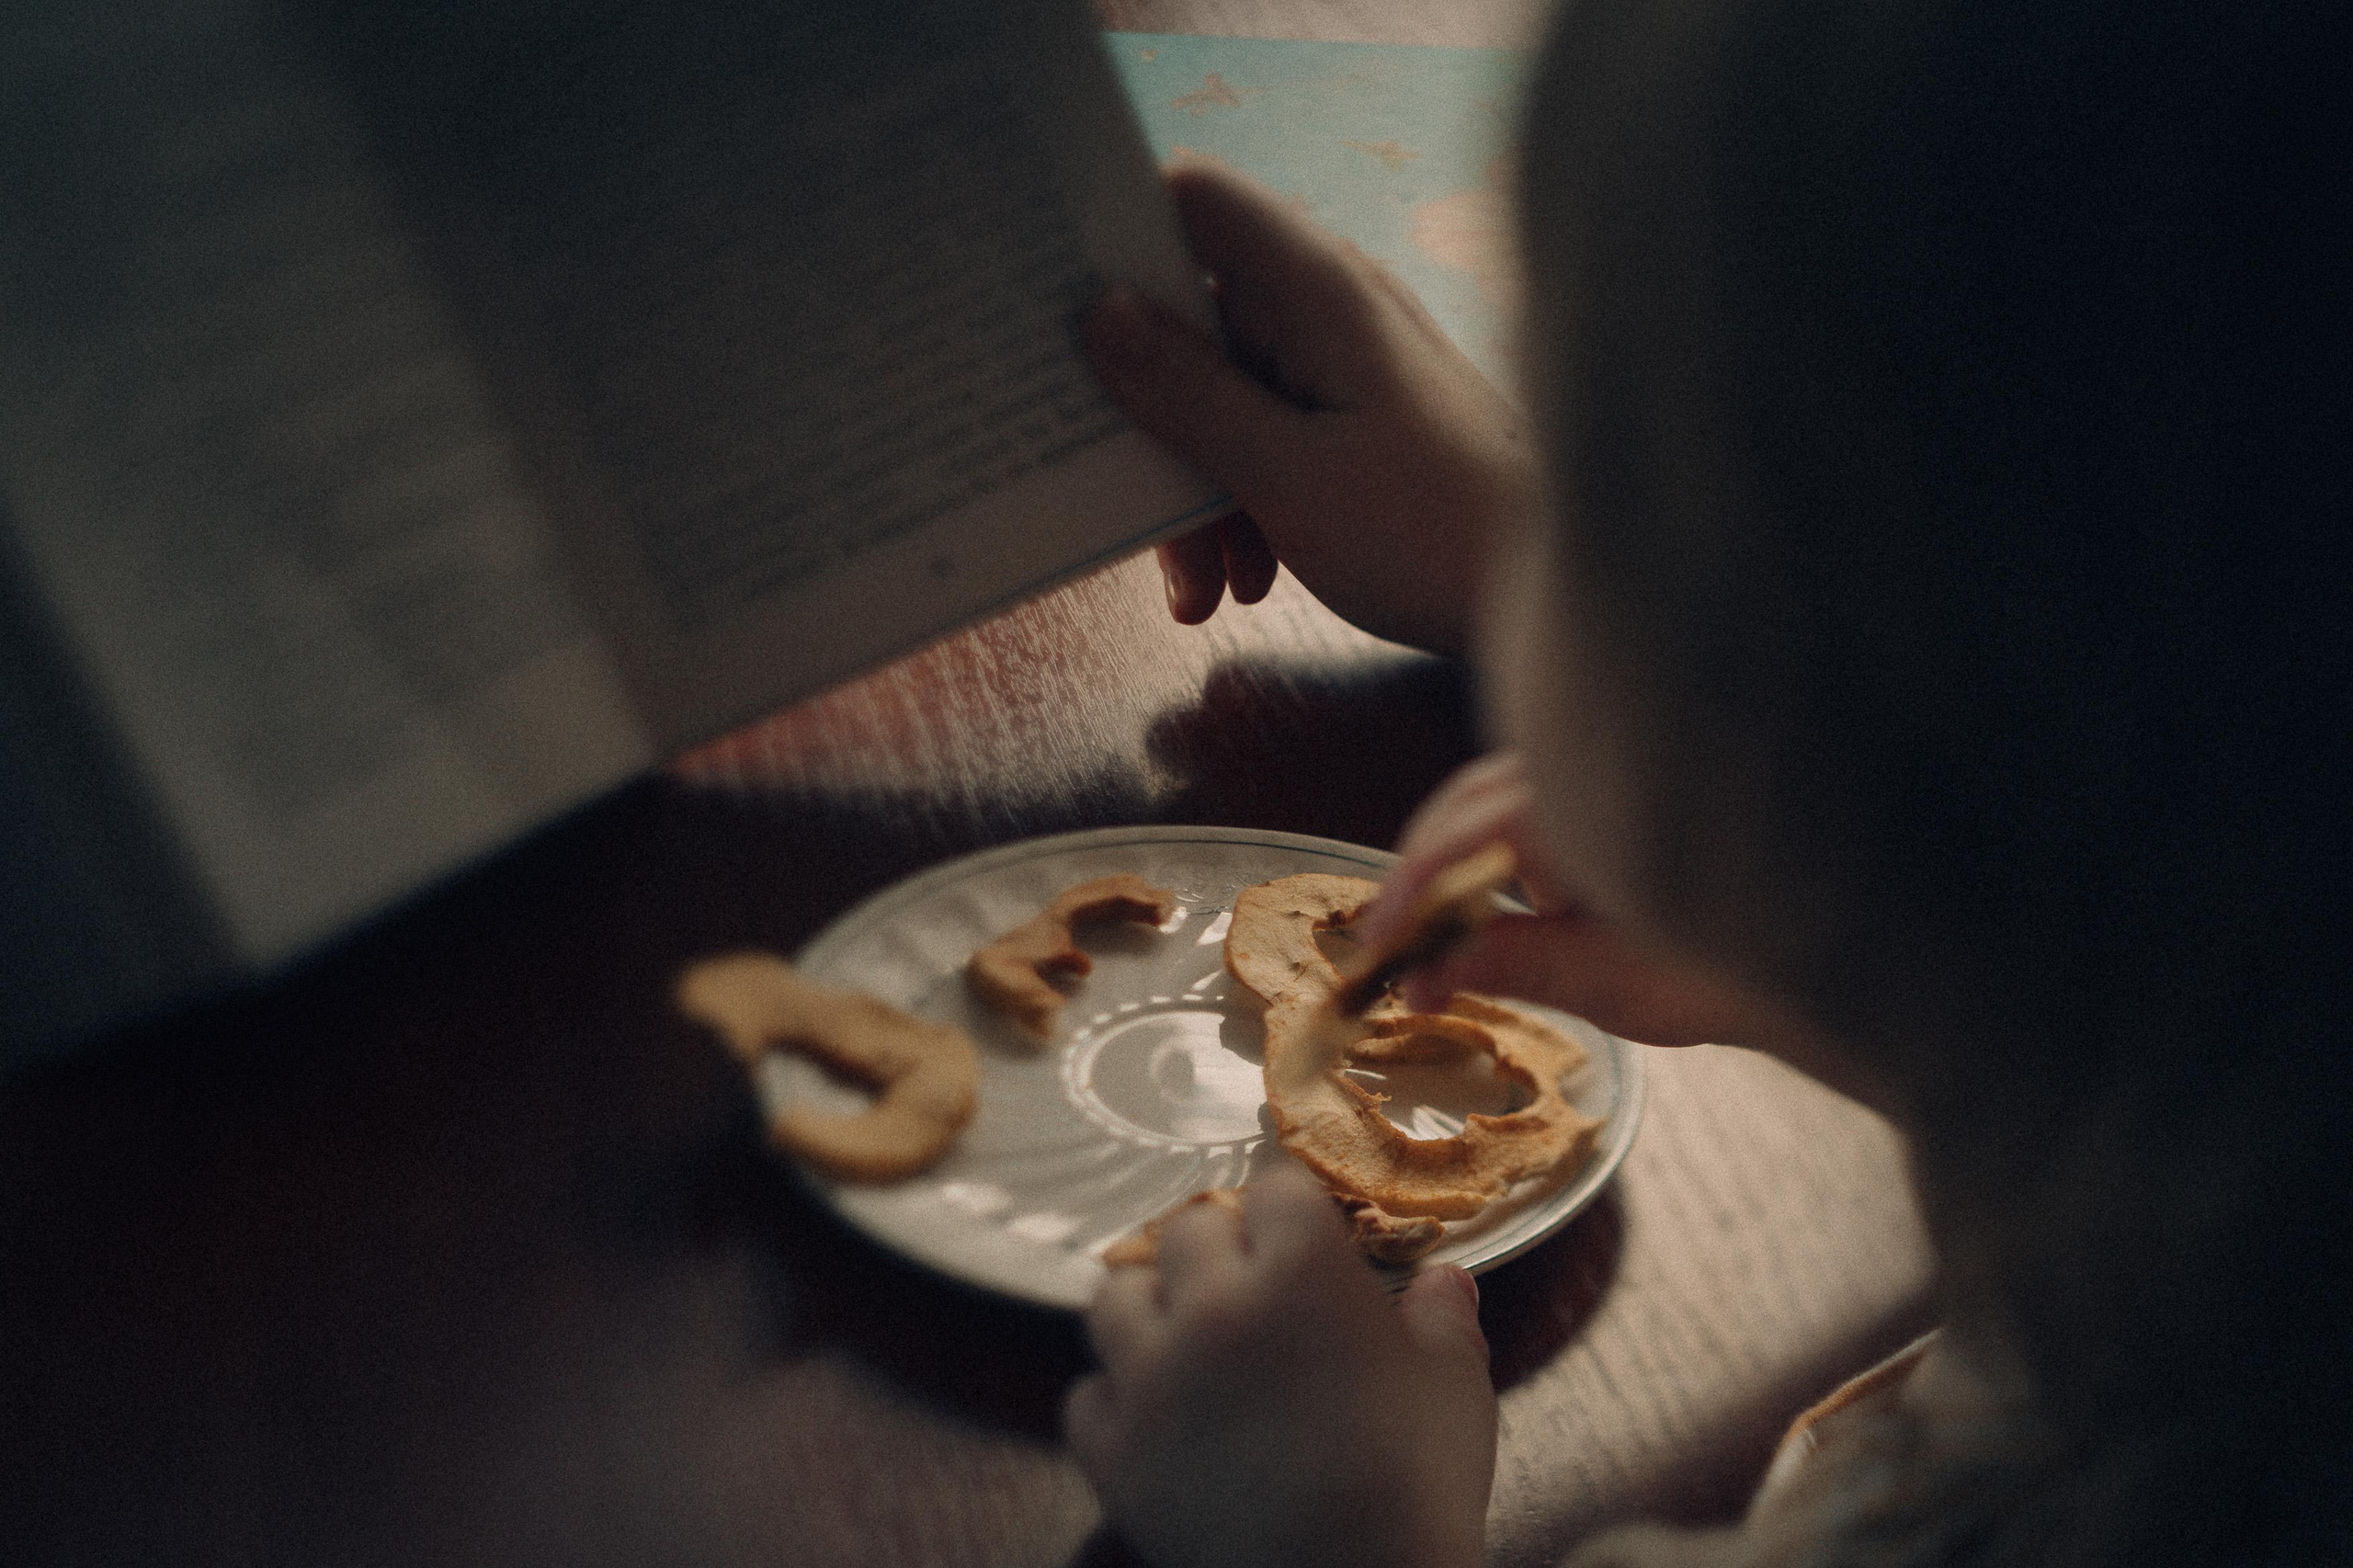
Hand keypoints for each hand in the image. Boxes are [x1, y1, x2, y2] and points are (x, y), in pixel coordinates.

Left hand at [1063, 1166, 1495, 1567]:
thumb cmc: (1416, 1488)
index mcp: (1300, 1269)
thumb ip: (1443, 1319)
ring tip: (1189, 1334)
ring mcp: (1151, 1376)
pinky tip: (1158, 1415)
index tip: (1304, 1235)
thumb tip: (1443, 1280)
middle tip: (1251, 1286)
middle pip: (1186, 1229)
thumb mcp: (1454, 1388)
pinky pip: (1086, 1394)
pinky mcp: (1113, 1451)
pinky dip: (1118, 1398)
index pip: (1273, 1187)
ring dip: (1151, 1306)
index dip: (1292, 1212)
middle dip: (1220, 1247)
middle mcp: (1212, 1304)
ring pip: (1115, 1296)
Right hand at [1086, 159, 1541, 654]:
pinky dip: (1245, 504)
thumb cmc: (1434, 533)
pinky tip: (1245, 583)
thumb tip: (1102, 315)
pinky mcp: (1367, 423)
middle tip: (1125, 512)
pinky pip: (1273, 437)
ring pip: (1227, 394)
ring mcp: (1353, 366)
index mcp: (1314, 290)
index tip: (1061, 313)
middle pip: (1195, 320)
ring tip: (1201, 588)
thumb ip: (1187, 393)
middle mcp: (1333, 309)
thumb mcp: (1284, 475)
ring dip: (1195, 486)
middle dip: (1151, 418)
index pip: (1193, 202)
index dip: (1118, 238)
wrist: (1570, 598)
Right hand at [1354, 754, 1813, 1049]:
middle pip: (1467, 807)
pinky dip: (1512, 854)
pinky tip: (1526, 906)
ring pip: (1500, 801)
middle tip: (1396, 947)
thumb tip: (1421, 978)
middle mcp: (1581, 771)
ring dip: (1469, 864)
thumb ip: (1509, 966)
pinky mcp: (1619, 790)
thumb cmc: (1735, 961)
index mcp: (1574, 805)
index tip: (1375, 945)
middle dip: (1428, 876)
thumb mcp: (1610, 979)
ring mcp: (1597, 774)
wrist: (1840, 945)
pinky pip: (1541, 805)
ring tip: (1454, 937)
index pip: (1459, 836)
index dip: (1407, 893)